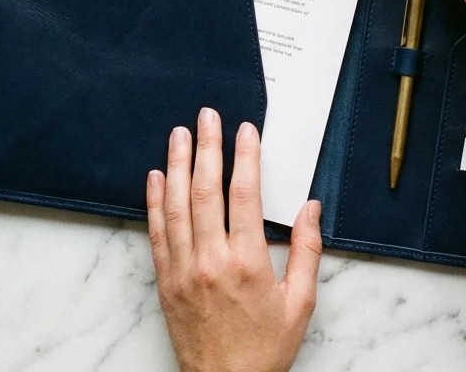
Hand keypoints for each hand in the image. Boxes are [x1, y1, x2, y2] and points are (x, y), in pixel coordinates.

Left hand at [147, 108, 322, 371]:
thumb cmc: (264, 348)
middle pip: (205, 190)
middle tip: (207, 117)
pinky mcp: (165, 281)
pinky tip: (156, 178)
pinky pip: (157, 232)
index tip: (245, 131)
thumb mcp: (300, 302)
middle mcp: (209, 261)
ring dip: (176, 165)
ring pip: (176, 205)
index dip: (244, 157)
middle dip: (206, 148)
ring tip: (179, 134)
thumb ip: (306, 250)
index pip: (243, 195)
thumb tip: (310, 209)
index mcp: (246, 263)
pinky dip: (155, 202)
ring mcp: (182, 270)